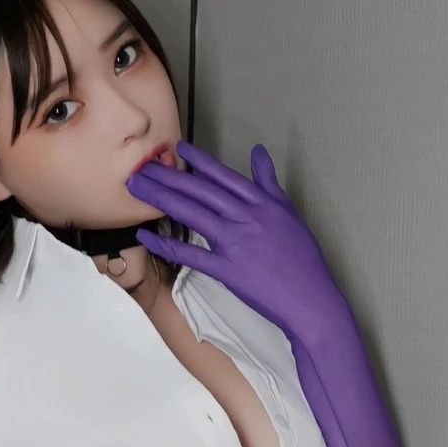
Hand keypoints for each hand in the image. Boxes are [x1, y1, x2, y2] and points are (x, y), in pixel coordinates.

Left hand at [125, 139, 342, 346]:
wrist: (309, 298)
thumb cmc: (302, 260)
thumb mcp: (288, 212)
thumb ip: (269, 182)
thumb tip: (259, 154)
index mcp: (262, 203)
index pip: (224, 176)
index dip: (199, 161)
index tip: (178, 149)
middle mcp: (246, 217)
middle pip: (201, 191)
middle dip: (169, 176)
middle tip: (143, 167)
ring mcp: (235, 243)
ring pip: (192, 213)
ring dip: (161, 199)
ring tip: (138, 189)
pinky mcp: (227, 270)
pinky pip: (190, 255)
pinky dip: (166, 244)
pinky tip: (146, 236)